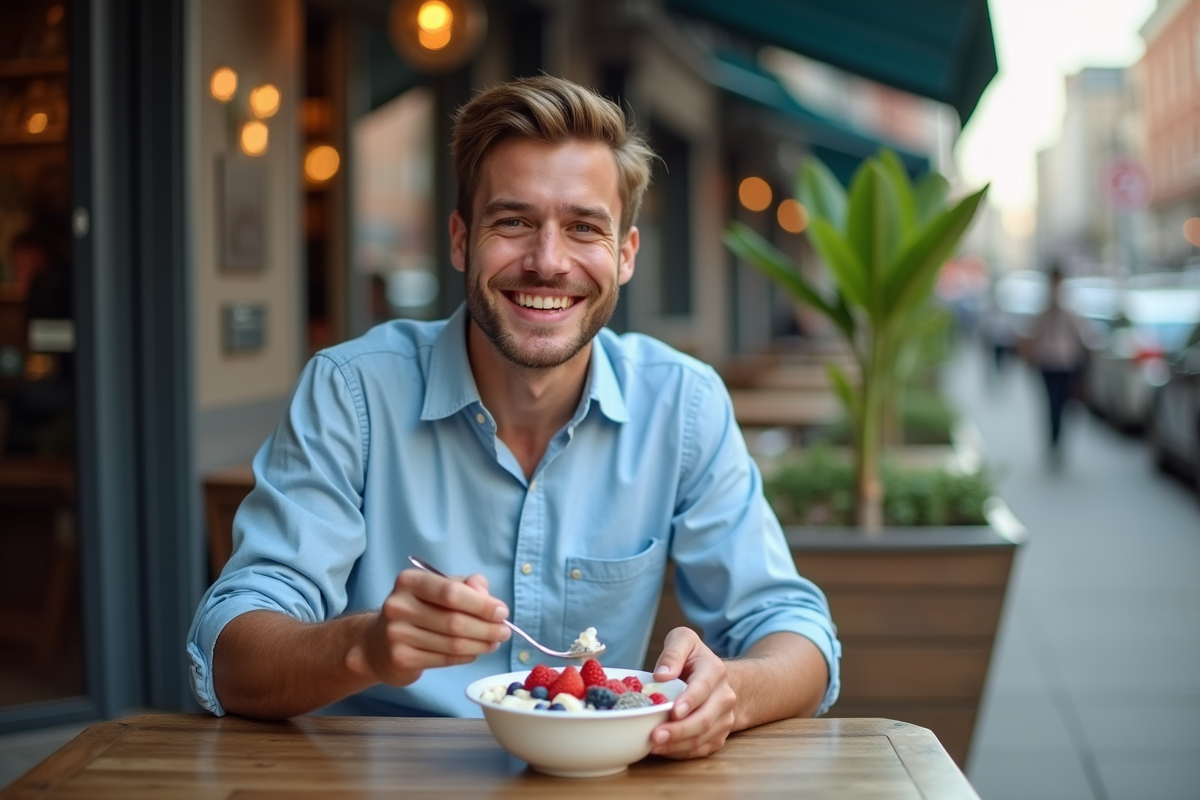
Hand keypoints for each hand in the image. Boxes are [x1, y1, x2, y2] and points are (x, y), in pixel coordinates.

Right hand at [346, 570, 510, 686]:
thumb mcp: (439, 589)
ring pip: (452, 643)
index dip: (481, 604)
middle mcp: (399, 606)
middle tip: (505, 632)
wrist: (379, 644)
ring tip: (495, 642)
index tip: (502, 612)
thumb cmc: (419, 610)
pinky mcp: (401, 659)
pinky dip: (467, 657)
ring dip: (481, 644)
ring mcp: (397, 634)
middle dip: (487, 628)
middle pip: (454, 621)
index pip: (451, 592)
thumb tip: (489, 598)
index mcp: (409, 581)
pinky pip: (445, 660)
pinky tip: (475, 652)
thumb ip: (467, 586)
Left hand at [648, 627, 736, 758]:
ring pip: (701, 738)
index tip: (673, 711)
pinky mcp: (718, 736)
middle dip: (679, 730)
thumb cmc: (694, 659)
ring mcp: (724, 719)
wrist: (716, 679)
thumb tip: (662, 675)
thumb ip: (673, 652)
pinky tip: (662, 750)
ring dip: (677, 745)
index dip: (689, 701)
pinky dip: (681, 752)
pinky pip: (700, 750)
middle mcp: (724, 697)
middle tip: (655, 736)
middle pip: (704, 719)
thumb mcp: (683, 641)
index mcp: (715, 670)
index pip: (702, 688)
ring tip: (652, 746)